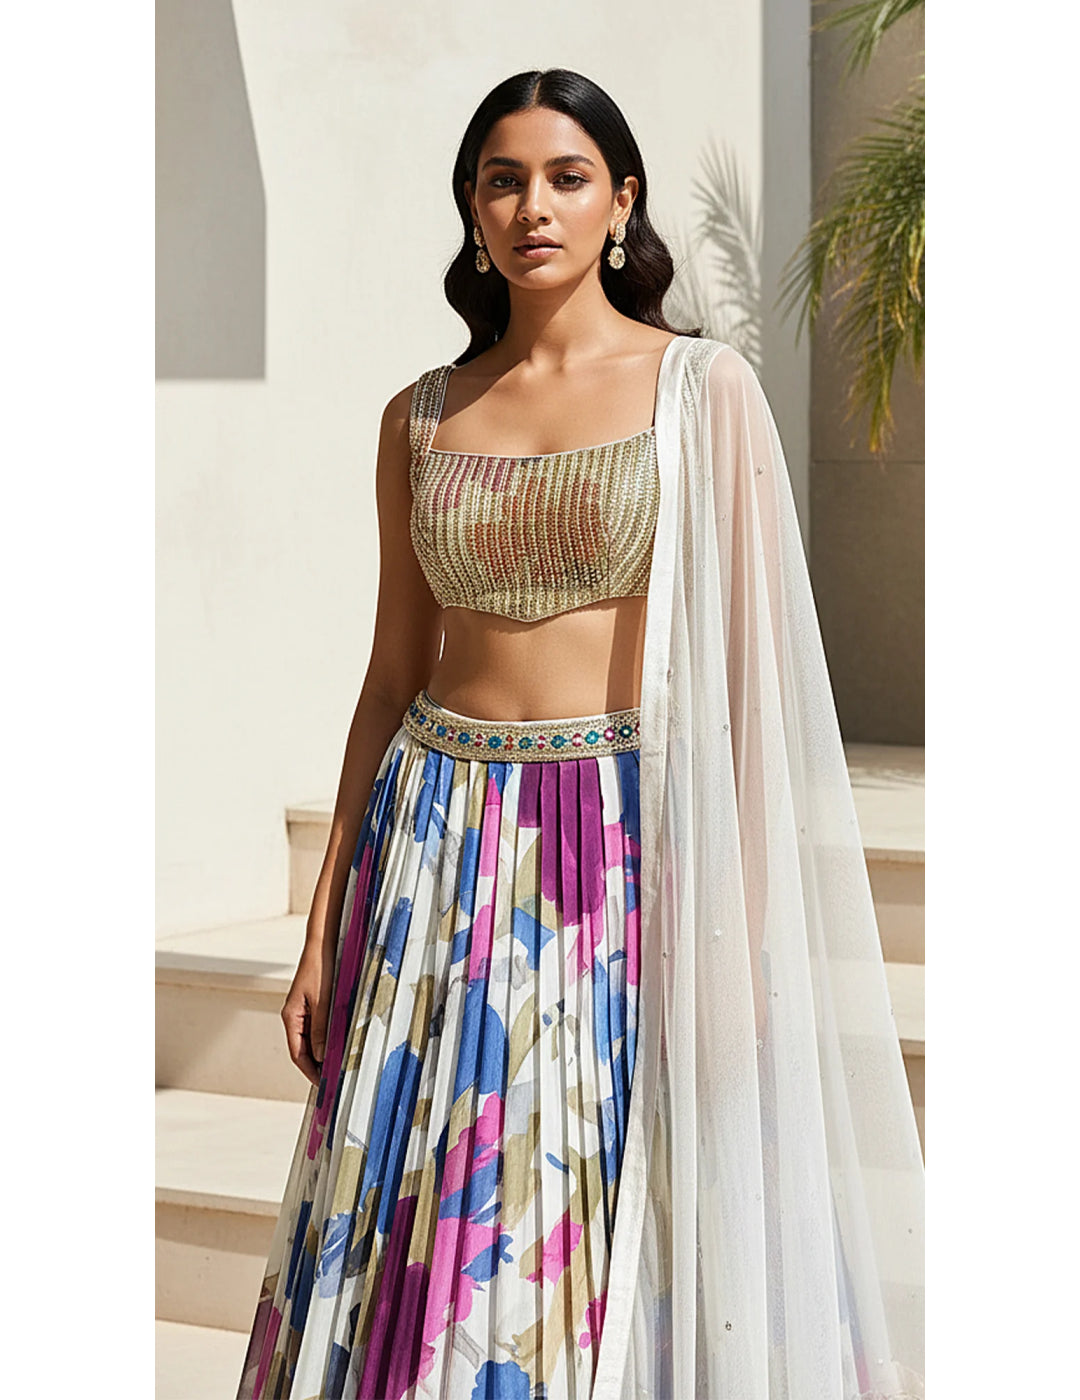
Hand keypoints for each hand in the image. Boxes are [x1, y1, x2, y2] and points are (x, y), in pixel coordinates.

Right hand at [280, 938, 336, 1088]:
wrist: (322, 943)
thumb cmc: (321, 968)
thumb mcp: (323, 1000)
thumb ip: (322, 1028)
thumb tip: (322, 1056)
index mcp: (291, 1016)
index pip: (297, 1054)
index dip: (310, 1071)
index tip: (323, 1085)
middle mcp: (294, 1016)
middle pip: (303, 1050)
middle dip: (316, 1067)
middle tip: (334, 1081)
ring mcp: (303, 1011)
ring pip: (312, 1040)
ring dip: (323, 1054)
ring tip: (338, 1067)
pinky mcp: (313, 1004)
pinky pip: (318, 1028)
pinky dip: (327, 1040)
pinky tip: (339, 1045)